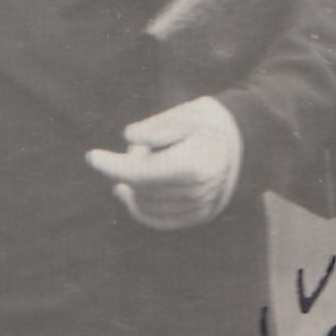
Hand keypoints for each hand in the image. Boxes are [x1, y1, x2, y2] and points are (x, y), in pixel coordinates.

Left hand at [85, 96, 243, 230]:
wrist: (244, 142)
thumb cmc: (210, 123)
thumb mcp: (185, 114)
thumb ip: (155, 127)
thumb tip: (128, 137)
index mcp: (192, 165)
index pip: (141, 173)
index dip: (112, 166)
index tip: (92, 156)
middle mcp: (196, 191)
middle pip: (141, 189)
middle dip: (128, 168)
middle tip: (140, 147)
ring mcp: (198, 207)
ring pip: (146, 205)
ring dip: (135, 186)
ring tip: (147, 160)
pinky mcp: (197, 216)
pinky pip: (158, 221)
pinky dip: (139, 208)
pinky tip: (128, 192)